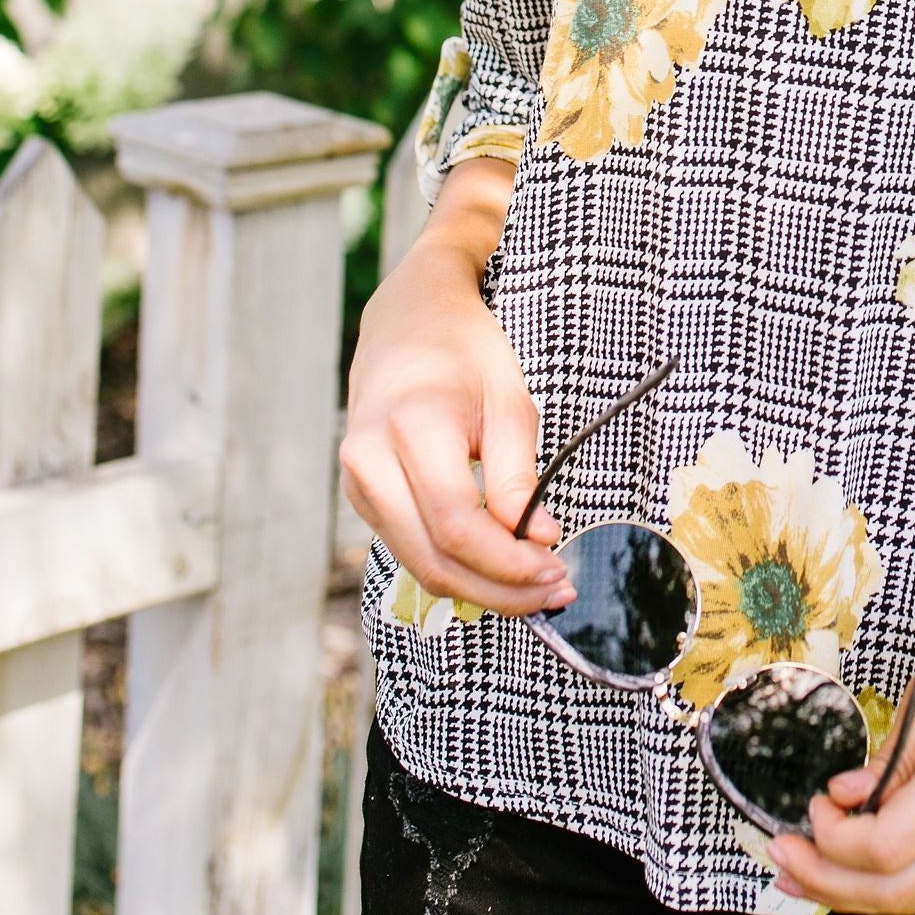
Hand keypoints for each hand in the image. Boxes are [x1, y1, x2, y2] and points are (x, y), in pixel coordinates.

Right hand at [339, 160, 573, 618]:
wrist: (408, 320)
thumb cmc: (466, 353)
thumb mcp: (510, 403)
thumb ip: (519, 478)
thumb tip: (539, 542)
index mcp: (411, 426)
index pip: (457, 525)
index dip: (508, 563)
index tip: (558, 571)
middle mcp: (369, 459)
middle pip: (433, 559)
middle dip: (498, 590)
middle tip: (555, 594)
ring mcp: (356, 481)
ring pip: (418, 563)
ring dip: (479, 589)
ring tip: (535, 589)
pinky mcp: (361, 496)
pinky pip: (409, 547)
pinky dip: (454, 567)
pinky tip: (497, 568)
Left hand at [765, 555, 914, 914]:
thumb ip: (895, 751)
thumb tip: (847, 799)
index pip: (889, 846)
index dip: (833, 843)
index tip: (811, 810)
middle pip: (902, 891)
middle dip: (830, 885)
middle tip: (785, 859)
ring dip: (860, 892)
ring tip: (811, 868)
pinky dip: (902, 878)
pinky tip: (867, 860)